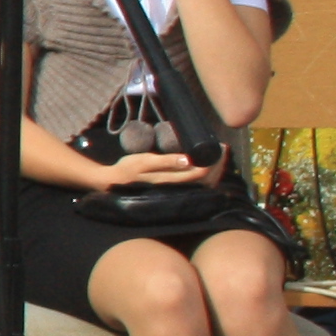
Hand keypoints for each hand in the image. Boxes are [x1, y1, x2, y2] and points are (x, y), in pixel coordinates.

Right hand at [94, 146, 219, 188]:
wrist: (113, 182)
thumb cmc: (128, 169)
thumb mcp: (145, 161)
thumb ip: (167, 161)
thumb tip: (189, 161)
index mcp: (173, 180)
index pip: (202, 172)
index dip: (214, 160)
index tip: (220, 146)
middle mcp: (178, 188)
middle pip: (207, 178)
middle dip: (217, 163)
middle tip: (222, 148)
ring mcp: (177, 189)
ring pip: (203, 182)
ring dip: (213, 168)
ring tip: (217, 154)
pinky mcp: (173, 188)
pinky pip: (196, 182)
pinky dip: (204, 173)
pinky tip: (204, 164)